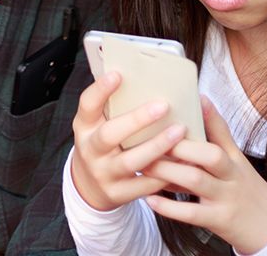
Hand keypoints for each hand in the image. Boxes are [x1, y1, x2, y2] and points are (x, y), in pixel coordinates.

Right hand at [69, 71, 188, 211]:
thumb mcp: (99, 124)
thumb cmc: (103, 144)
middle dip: (137, 120)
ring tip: (179, 131)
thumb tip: (146, 76)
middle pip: (110, 135)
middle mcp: (90, 150)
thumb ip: (114, 106)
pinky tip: (182, 161)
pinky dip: (164, 173)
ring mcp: (103, 174)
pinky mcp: (117, 193)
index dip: (101, 89)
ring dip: (157, 146)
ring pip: (131, 161)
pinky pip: (144, 184)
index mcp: (84, 126)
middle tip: (163, 105)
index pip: (87, 105)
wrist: (89, 186)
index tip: (118, 74)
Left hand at [141, 97, 266, 253]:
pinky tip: (149, 199)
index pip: (222, 133)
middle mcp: (232, 175)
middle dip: (181, 145)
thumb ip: (217, 138)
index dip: (209, 116)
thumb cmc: (246, 190)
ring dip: (168, 171)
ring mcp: (226, 198)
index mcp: (235, 159)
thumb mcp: (238, 163)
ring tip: (144, 165)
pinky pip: (192, 213)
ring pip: (196, 180)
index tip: (190, 100)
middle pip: (210, 154)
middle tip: (153, 137)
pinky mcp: (218, 221)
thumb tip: (199, 105)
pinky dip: (169, 207)